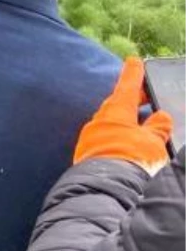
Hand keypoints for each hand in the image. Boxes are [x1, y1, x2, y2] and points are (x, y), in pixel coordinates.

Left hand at [74, 58, 173, 172]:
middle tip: (145, 95)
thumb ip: (158, 128)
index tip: (133, 61)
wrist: (106, 189)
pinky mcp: (89, 155)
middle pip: (118, 105)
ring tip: (141, 123)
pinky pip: (107, 139)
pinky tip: (128, 145)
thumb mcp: (153, 142)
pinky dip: (119, 138)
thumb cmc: (132, 160)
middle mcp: (100, 121)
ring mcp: (92, 138)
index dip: (133, 74)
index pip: (127, 87)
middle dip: (132, 100)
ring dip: (126, 122)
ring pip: (112, 124)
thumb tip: (161, 117)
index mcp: (116, 111)